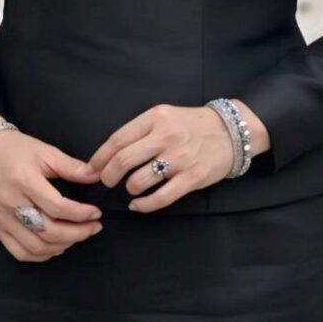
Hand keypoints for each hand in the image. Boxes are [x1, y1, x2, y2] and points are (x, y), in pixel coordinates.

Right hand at [0, 127, 104, 261]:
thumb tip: (97, 176)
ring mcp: (1, 218)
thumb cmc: (18, 150)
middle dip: (77, 234)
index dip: (81, 214)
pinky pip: (19, 252)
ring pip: (35, 246)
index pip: (57, 207)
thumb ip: (71, 167)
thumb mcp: (46, 151)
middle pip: (47, 231)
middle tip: (93, 228)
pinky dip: (41, 255)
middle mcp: (10, 203)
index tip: (96, 213)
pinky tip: (56, 245)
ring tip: (78, 236)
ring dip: (62, 246)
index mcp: (24, 180)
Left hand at [87, 103, 238, 213]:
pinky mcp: (192, 178)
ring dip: (129, 189)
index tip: (92, 169)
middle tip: (106, 182)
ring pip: (139, 181)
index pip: (118, 139)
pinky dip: (144, 205)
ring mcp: (179, 158)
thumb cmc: (191, 125)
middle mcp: (166, 136)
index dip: (100, 157)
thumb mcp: (165, 116)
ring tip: (131, 188)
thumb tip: (109, 154)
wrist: (230, 132)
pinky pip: (161, 198)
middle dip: (108, 176)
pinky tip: (138, 205)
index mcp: (156, 118)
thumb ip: (140, 131)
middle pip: (124, 160)